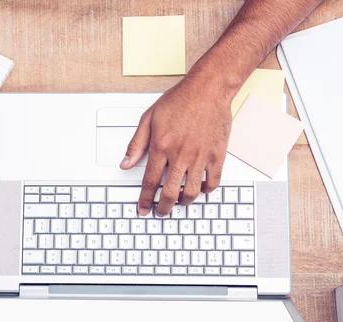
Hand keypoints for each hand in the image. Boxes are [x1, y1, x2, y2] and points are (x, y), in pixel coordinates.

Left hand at [120, 72, 232, 216]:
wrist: (208, 89)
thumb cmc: (180, 100)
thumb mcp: (149, 118)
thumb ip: (136, 144)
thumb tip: (125, 164)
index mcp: (161, 147)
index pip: (150, 182)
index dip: (145, 200)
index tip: (143, 209)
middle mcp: (180, 155)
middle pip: (170, 193)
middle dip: (163, 208)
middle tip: (161, 211)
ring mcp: (200, 156)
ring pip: (191, 192)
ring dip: (183, 202)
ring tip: (180, 201)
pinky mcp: (217, 155)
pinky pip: (213, 182)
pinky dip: (205, 190)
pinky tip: (200, 188)